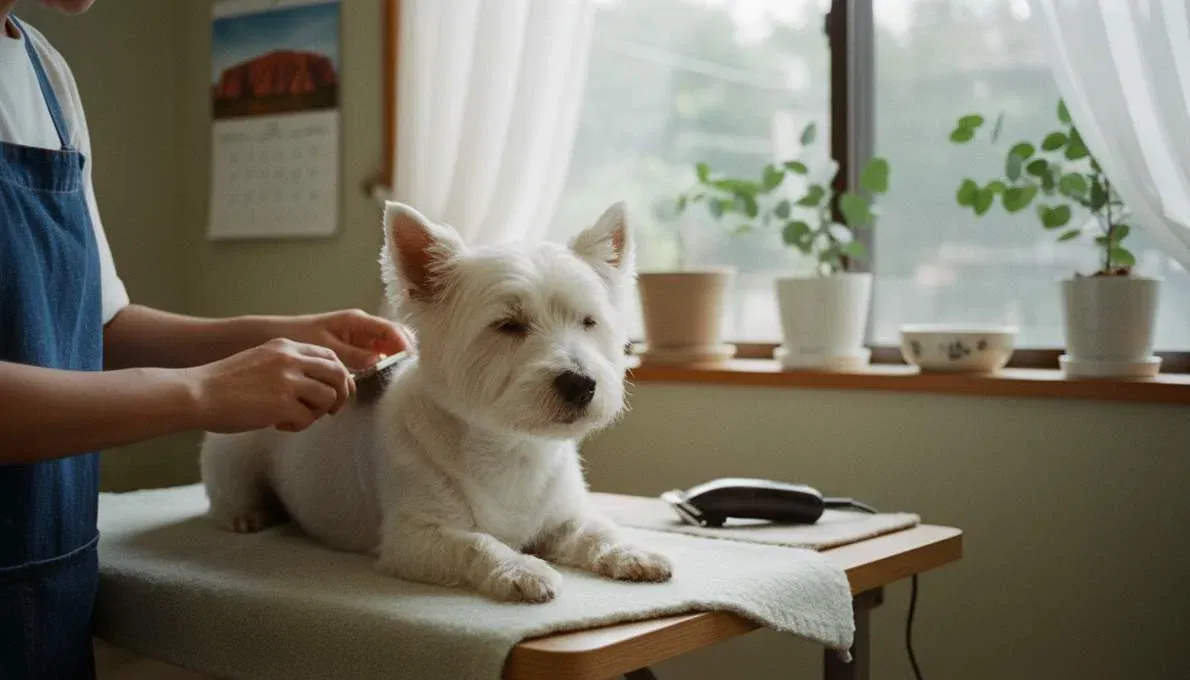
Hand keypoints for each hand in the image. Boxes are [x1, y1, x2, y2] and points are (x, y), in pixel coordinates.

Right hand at [185, 338, 354, 432]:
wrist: (197, 393)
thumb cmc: (225, 383)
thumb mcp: (261, 361)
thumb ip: (290, 367)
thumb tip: (321, 386)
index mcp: (286, 346)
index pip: (330, 355)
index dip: (339, 375)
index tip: (334, 391)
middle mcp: (291, 359)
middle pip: (339, 375)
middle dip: (340, 396)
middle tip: (328, 411)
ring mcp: (288, 380)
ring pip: (328, 398)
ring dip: (316, 413)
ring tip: (293, 418)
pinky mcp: (283, 403)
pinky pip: (308, 418)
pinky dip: (298, 425)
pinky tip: (278, 425)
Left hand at [281, 309, 411, 370]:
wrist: (280, 335)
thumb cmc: (300, 337)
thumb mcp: (326, 347)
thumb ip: (352, 354)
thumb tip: (377, 359)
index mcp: (356, 320)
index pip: (389, 329)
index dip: (403, 342)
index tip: (411, 358)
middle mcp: (363, 325)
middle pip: (393, 335)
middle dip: (404, 348)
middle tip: (412, 368)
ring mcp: (361, 335)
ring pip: (388, 344)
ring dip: (396, 355)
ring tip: (404, 371)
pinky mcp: (356, 345)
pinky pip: (377, 351)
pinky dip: (385, 359)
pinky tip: (387, 372)